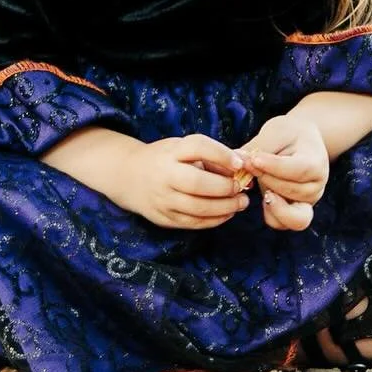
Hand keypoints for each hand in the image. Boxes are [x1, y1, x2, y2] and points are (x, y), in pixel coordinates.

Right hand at [108, 134, 252, 231]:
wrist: (129, 176)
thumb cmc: (164, 159)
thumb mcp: (181, 148)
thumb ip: (209, 156)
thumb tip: (243, 164)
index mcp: (169, 152)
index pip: (197, 147)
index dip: (221, 154)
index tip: (240, 163)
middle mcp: (163, 175)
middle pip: (198, 183)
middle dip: (225, 187)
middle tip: (241, 187)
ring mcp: (162, 199)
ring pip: (198, 208)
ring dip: (226, 207)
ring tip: (241, 203)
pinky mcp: (164, 218)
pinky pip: (194, 223)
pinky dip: (215, 220)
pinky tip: (228, 213)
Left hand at [239, 113, 329, 230]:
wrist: (302, 141)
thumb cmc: (289, 133)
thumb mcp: (275, 132)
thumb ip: (257, 148)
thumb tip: (236, 160)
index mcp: (316, 163)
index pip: (297, 170)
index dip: (273, 167)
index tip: (253, 159)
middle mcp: (316, 187)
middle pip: (290, 191)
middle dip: (265, 178)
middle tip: (247, 164)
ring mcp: (307, 203)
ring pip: (288, 213)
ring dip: (267, 196)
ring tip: (256, 181)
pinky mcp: (295, 212)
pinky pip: (280, 223)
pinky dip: (269, 212)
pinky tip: (261, 195)